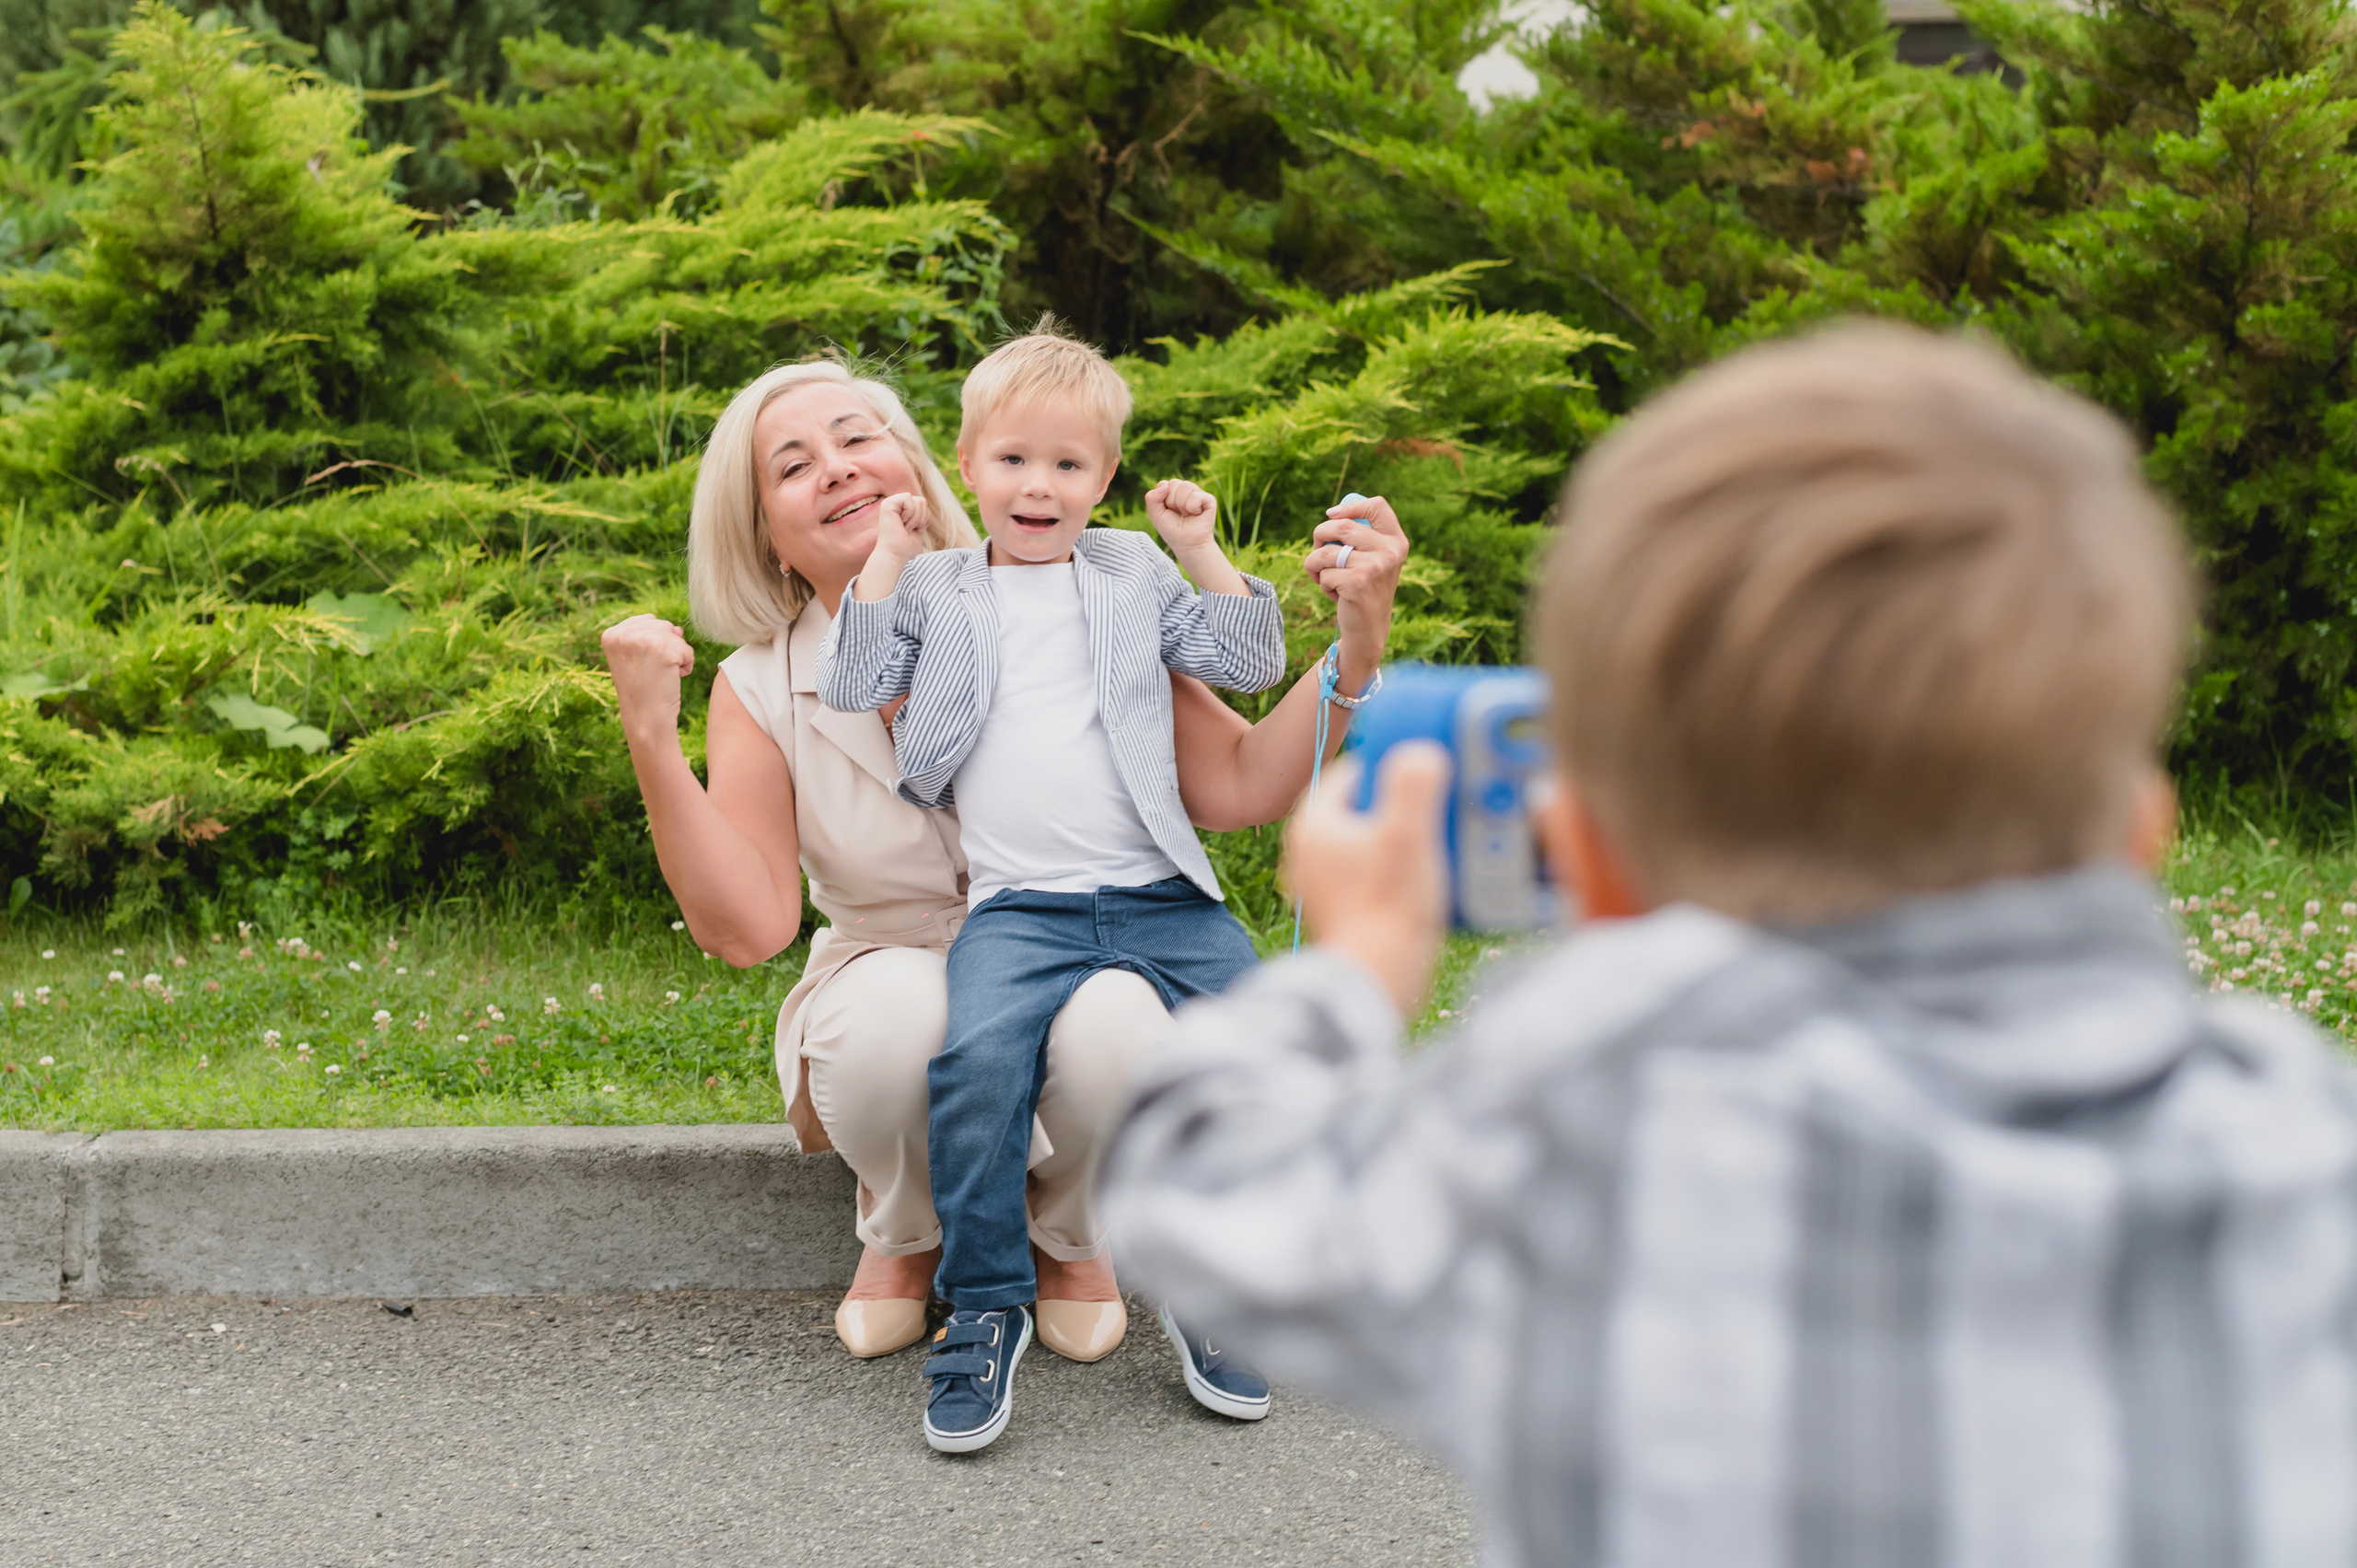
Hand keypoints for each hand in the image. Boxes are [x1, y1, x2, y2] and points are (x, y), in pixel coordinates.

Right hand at [601, 613, 694, 746]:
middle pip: (664, 626)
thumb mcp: (637, 658)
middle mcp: (623, 634)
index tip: (642, 666)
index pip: (648, 621)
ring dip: (677, 657)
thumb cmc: (644, 691)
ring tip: (661, 676)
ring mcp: (642, 640)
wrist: (646, 720)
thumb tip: (678, 629)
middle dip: (667, 648)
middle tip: (652, 673)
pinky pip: (688, 650)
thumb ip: (652, 636)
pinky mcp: (663, 649)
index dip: (654, 644)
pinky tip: (672, 680)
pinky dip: (687, 666)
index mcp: (611, 634)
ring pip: (677, 636)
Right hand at [872, 492, 929, 563]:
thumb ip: (921, 515)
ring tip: (904, 528)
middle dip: (921, 518)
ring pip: (917, 500)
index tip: (914, 530)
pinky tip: (901, 523)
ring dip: (916, 518)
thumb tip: (923, 503)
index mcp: (901, 509)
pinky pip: (908, 498)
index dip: (924, 518)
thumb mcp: (918, 528)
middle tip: (908, 530)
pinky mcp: (887, 503)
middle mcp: (895, 504)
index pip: (923, 504)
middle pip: (921, 501)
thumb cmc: (905, 547)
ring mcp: (890, 502)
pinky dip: (910, 514)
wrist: (895, 555)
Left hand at [1145, 478, 1218, 554]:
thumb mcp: (1155, 515)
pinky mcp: (1209, 499)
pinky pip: (1196, 496)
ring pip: (1185, 486)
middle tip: (1178, 514)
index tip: (1168, 511)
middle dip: (1172, 502)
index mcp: (1172, 491)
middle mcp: (1186, 490)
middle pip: (1174, 483)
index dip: (1162, 500)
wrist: (1187, 544)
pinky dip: (1193, 508)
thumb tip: (1165, 486)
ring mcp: (1198, 493)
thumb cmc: (1171, 530)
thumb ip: (1152, 498)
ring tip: (1186, 514)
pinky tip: (1196, 514)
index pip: (1163, 484)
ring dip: (1182, 505)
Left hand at [1285, 742, 1450, 1015]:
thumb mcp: (1407, 834)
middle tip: (1439, 806)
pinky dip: (1396, 867)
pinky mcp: (1340, 909)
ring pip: (1368, 840)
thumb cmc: (1388, 908)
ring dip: (1403, 837)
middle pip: (1363, 806)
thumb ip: (1414, 782)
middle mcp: (1308, 851)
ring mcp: (1321, 883)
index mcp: (1314, 824)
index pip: (1352, 771)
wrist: (1376, 981)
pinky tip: (1427, 876)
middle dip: (1401, 803)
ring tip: (1441, 841)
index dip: (1392, 765)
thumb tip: (1421, 750)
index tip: (1427, 772)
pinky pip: (1370, 871)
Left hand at [1303, 495, 1408, 696]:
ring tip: (1326, 578)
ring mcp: (1374, 567)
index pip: (1378, 505)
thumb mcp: (1372, 559)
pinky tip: (1336, 595)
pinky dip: (1321, 584)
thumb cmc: (1364, 589)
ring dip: (1315, 565)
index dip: (1350, 506)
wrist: (1368, 629)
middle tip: (1319, 551)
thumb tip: (1332, 515)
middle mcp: (1389, 552)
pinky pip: (1323, 573)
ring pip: (1325, 552)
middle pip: (1340, 525)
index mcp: (1396, 541)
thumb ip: (1361, 537)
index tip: (1332, 515)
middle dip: (1319, 536)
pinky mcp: (1356, 583)